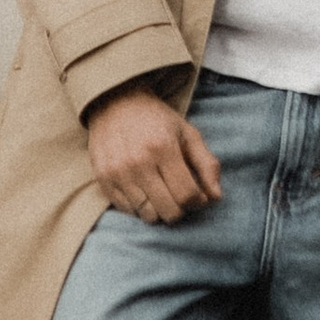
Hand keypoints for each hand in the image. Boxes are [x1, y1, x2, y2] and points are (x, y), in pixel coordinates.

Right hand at [85, 86, 222, 224]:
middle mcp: (138, 163)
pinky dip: (140, 207)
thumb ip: (207, 164)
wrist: (114, 103)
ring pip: (148, 216)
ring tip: (161, 192)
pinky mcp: (103, 180)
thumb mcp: (187, 133)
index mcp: (163, 148)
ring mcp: (118, 173)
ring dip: (160, 210)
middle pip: (169, 212)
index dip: (198, 201)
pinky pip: (127, 211)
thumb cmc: (156, 120)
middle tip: (180, 195)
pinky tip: (144, 190)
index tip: (198, 195)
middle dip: (181, 209)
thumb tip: (216, 197)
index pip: (186, 195)